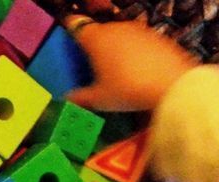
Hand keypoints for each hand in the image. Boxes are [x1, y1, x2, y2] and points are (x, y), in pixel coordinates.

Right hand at [65, 18, 197, 111]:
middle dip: (94, 45)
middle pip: (99, 32)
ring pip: (119, 36)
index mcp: (96, 39)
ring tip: (116, 72)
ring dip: (115, 49)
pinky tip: (136, 71)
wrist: (169, 84)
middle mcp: (115, 28)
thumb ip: (80, 97)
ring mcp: (137, 29)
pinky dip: (133, 52)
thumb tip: (68, 98)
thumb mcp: (99, 99)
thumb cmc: (126, 90)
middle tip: (92, 66)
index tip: (68, 40)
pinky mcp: (155, 35)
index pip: (76, 26)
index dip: (70, 31)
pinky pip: (137, 42)